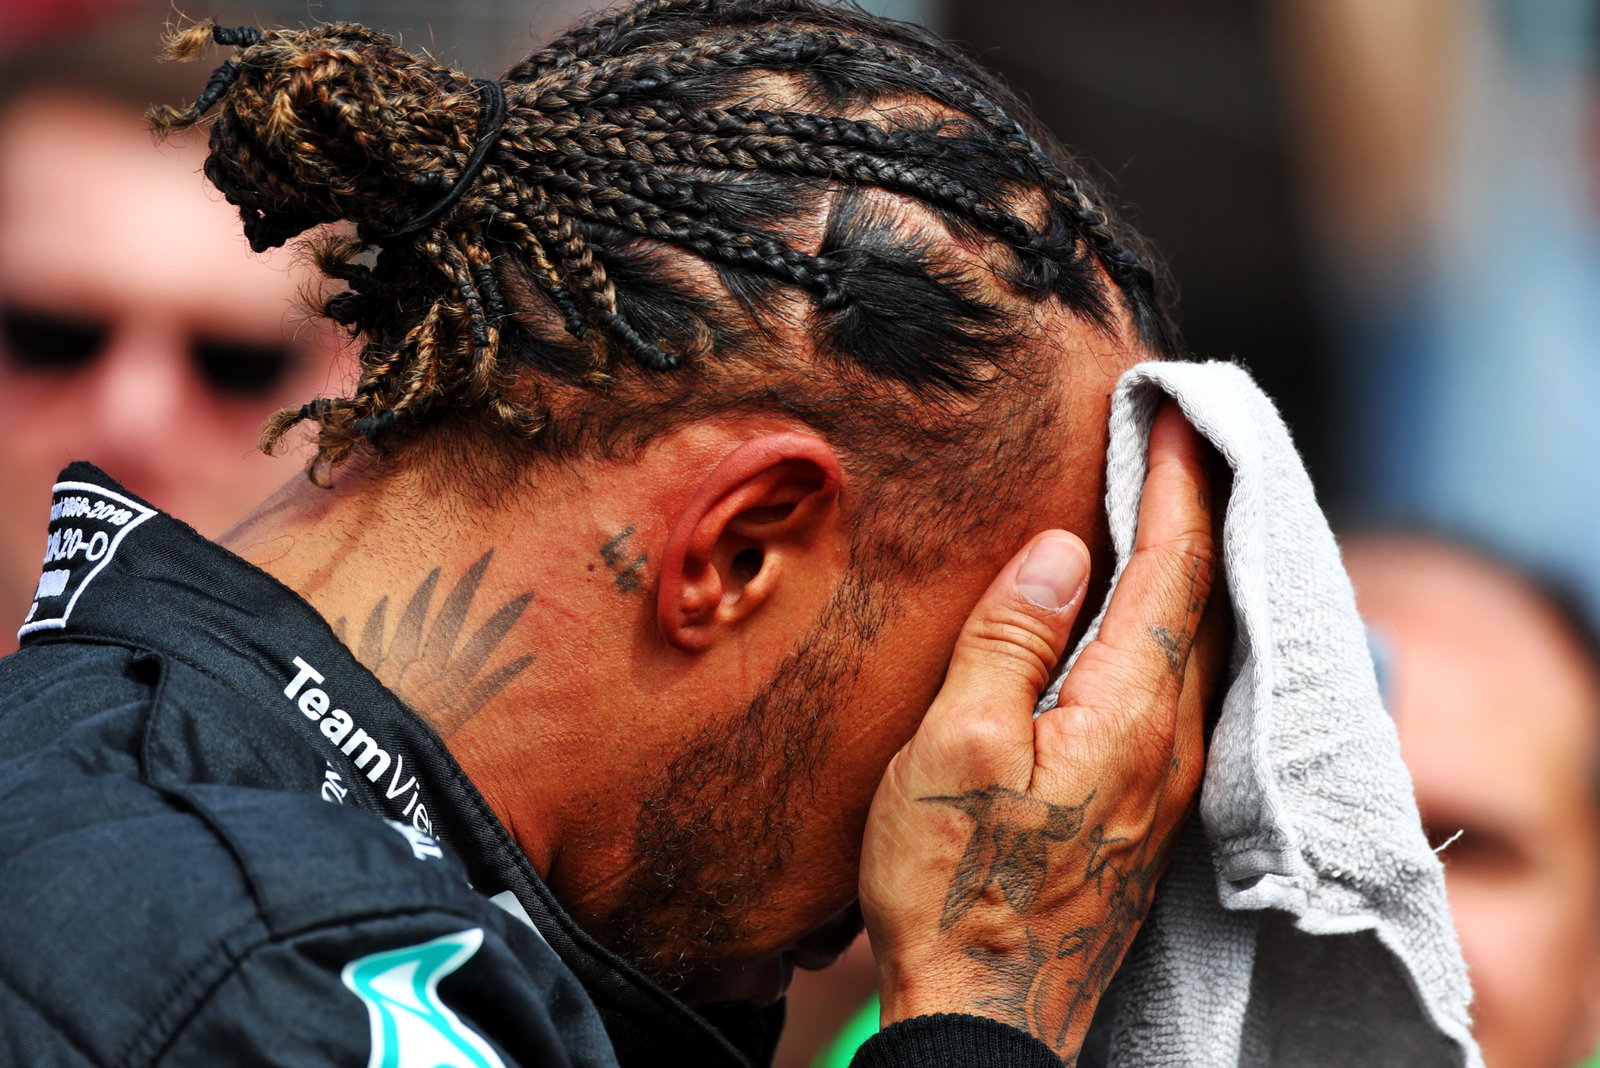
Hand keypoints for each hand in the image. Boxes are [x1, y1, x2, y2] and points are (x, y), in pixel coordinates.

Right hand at [859, 401, 1225, 1060]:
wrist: (986, 1010)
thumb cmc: (953, 880)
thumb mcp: (955, 748)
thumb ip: (1012, 640)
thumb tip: (1062, 551)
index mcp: (1128, 711)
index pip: (1174, 567)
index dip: (1177, 483)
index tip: (1175, 411)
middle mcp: (1170, 739)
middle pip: (1208, 598)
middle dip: (1201, 510)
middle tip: (1190, 439)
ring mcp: (1167, 778)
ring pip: (1204, 643)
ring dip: (1196, 565)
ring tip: (1181, 506)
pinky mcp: (1148, 806)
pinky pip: (1186, 685)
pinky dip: (1181, 623)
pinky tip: (1160, 617)